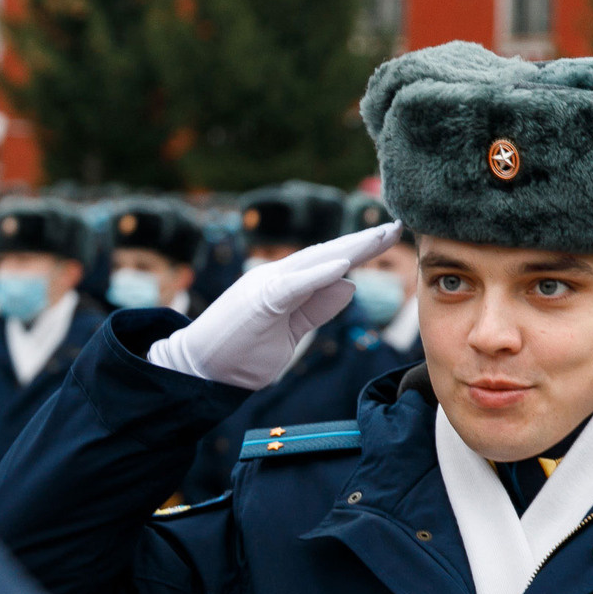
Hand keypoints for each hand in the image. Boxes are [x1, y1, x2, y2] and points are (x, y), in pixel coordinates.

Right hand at [148, 223, 401, 389]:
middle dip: (362, 242)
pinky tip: (344, 266)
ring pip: (313, 262)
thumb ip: (316, 309)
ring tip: (377, 237)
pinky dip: (318, 275)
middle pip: (326, 255)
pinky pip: (293, 285)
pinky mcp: (259, 301)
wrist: (198, 368)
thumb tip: (348, 286)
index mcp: (284, 284)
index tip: (387, 237)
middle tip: (395, 225)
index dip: (359, 250)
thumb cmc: (240, 353)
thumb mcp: (289, 331)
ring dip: (348, 249)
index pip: (328, 263)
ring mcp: (266, 286)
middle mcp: (277, 277)